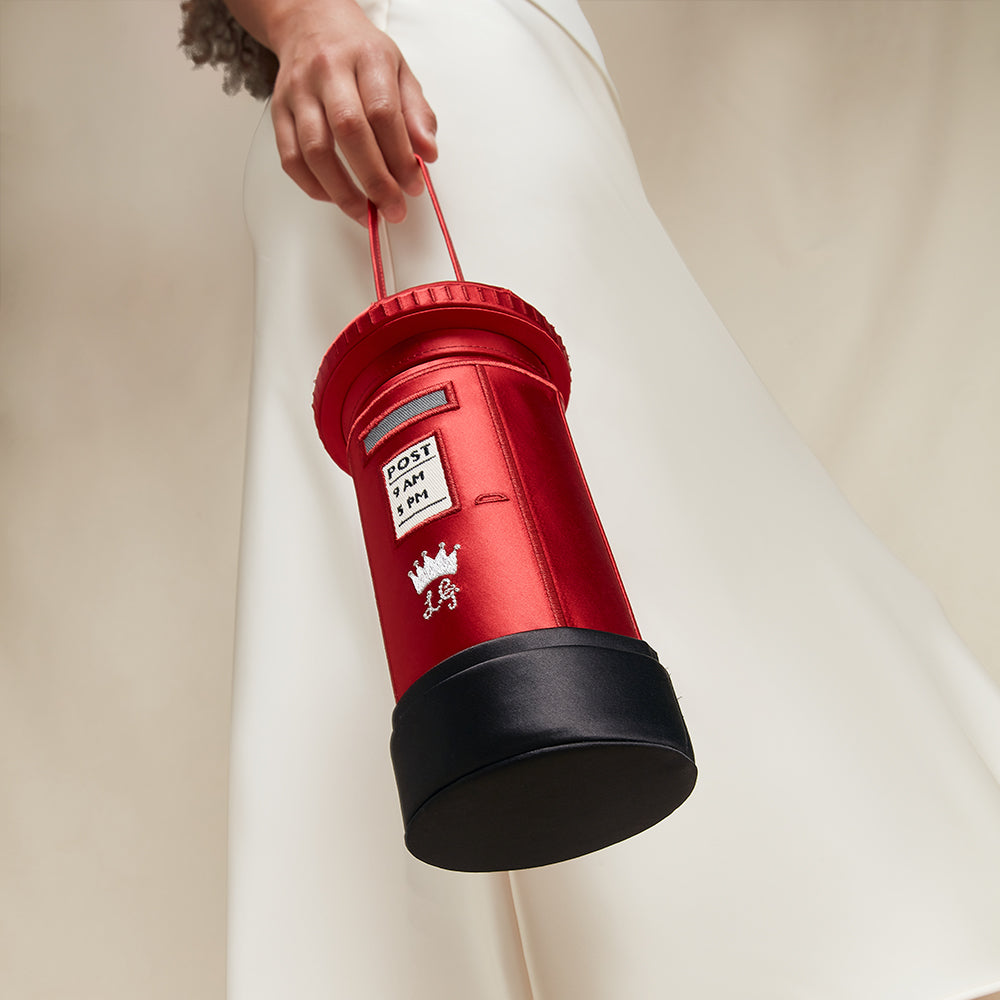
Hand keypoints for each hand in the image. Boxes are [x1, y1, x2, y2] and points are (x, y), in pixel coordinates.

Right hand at [252, 0, 437, 221]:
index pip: (383, 112)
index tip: (413, 185)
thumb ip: (417, 113)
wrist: (310, 22)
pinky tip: (334, 197)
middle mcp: (327, 71)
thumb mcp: (399, 70)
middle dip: (375, 180)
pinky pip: (290, 158)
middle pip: (350, 132)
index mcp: (366, 57)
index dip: (400, 156)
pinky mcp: (278, 110)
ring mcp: (298, 91)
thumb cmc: (359, 52)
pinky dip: (313, 186)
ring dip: (342, 191)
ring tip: (364, 213)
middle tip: (393, 208)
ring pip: (315, 150)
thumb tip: (428, 154)